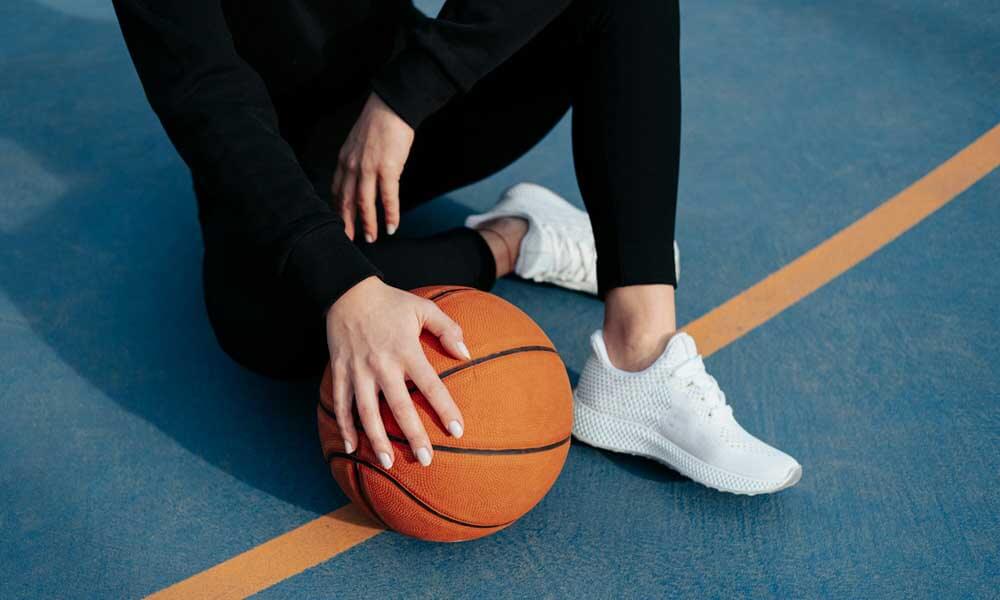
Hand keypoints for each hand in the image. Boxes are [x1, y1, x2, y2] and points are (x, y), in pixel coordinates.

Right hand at [325, 276, 469, 468]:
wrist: (347, 291)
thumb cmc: (391, 302)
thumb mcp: (424, 308)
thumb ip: (448, 329)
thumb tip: (466, 354)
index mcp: (406, 350)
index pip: (430, 385)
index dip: (444, 409)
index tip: (457, 431)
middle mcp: (382, 364)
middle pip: (399, 406)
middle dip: (413, 435)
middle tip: (425, 460)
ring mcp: (358, 370)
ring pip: (367, 412)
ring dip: (377, 439)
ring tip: (388, 463)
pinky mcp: (340, 372)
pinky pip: (341, 404)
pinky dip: (345, 427)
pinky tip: (352, 448)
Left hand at [333, 93, 414, 243]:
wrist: (392, 107)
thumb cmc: (379, 123)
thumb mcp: (358, 143)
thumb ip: (356, 161)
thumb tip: (362, 177)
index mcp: (344, 160)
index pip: (336, 190)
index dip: (337, 209)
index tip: (339, 223)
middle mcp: (352, 167)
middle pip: (346, 201)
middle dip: (347, 223)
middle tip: (348, 240)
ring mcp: (369, 169)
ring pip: (364, 203)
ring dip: (367, 224)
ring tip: (370, 238)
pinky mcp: (387, 169)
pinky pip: (388, 198)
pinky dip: (390, 215)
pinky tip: (391, 227)